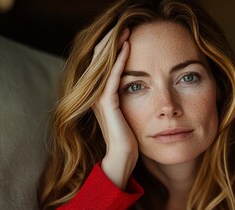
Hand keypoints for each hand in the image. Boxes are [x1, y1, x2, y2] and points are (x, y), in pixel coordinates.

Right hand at [91, 28, 137, 189]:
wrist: (123, 157)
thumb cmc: (128, 138)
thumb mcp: (128, 114)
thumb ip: (126, 99)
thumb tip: (138, 88)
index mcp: (101, 95)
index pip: (103, 65)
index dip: (112, 48)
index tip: (126, 35)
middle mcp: (96, 94)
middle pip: (100, 60)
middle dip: (112, 42)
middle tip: (124, 27)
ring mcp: (99, 98)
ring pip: (104, 65)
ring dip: (115, 46)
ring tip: (126, 30)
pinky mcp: (107, 104)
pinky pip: (113, 77)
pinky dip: (119, 61)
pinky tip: (127, 48)